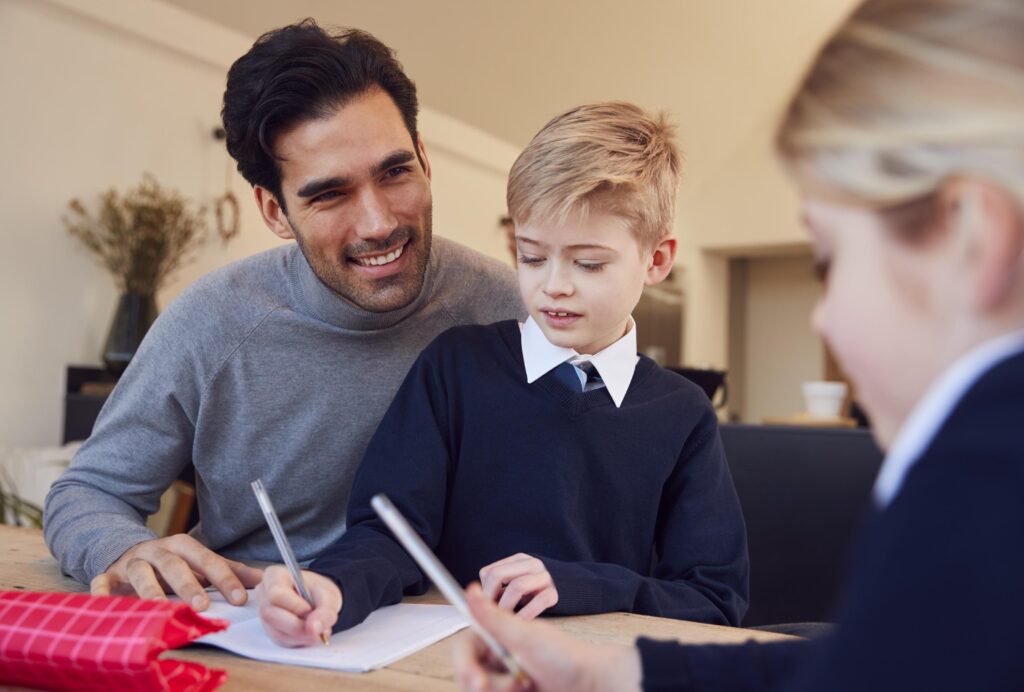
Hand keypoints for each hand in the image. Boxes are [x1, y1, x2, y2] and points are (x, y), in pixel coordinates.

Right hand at [90, 534, 262, 610]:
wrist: (126, 551)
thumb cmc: (171, 564)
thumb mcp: (199, 563)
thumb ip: (228, 571)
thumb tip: (263, 578)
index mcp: (183, 546)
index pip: (208, 560)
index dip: (224, 579)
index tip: (240, 598)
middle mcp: (157, 550)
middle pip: (175, 565)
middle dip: (189, 584)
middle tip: (203, 605)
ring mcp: (132, 562)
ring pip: (141, 573)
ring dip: (150, 590)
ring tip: (160, 609)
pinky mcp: (109, 575)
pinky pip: (102, 582)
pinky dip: (102, 592)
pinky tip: (105, 601)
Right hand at [256, 565, 341, 646]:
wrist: (318, 599)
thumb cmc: (318, 591)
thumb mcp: (329, 596)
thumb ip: (325, 611)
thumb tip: (314, 628)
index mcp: (274, 576)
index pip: (276, 594)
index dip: (294, 606)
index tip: (310, 610)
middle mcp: (264, 595)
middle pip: (271, 615)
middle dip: (297, 626)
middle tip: (317, 626)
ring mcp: (263, 614)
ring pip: (276, 632)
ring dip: (300, 636)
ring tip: (317, 629)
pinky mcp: (269, 630)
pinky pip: (280, 641)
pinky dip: (298, 640)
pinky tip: (309, 633)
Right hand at [452, 584, 641, 691]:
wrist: (591, 682)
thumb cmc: (565, 658)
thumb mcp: (526, 637)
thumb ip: (494, 617)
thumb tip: (470, 590)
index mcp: (496, 637)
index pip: (464, 650)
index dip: (465, 665)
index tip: (476, 681)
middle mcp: (497, 658)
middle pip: (469, 676)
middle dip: (490, 684)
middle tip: (515, 687)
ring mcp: (504, 678)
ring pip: (482, 690)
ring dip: (503, 690)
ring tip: (527, 686)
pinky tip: (529, 691)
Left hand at [479, 553, 557, 618]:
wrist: (571, 587)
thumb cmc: (536, 590)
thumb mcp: (517, 581)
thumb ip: (500, 587)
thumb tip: (475, 603)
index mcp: (518, 559)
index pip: (490, 572)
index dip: (483, 592)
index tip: (482, 608)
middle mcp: (531, 564)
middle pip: (499, 575)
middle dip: (490, 598)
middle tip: (490, 615)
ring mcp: (545, 577)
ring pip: (517, 586)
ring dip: (506, 607)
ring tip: (503, 619)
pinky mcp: (555, 593)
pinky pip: (537, 602)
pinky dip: (525, 614)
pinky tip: (520, 623)